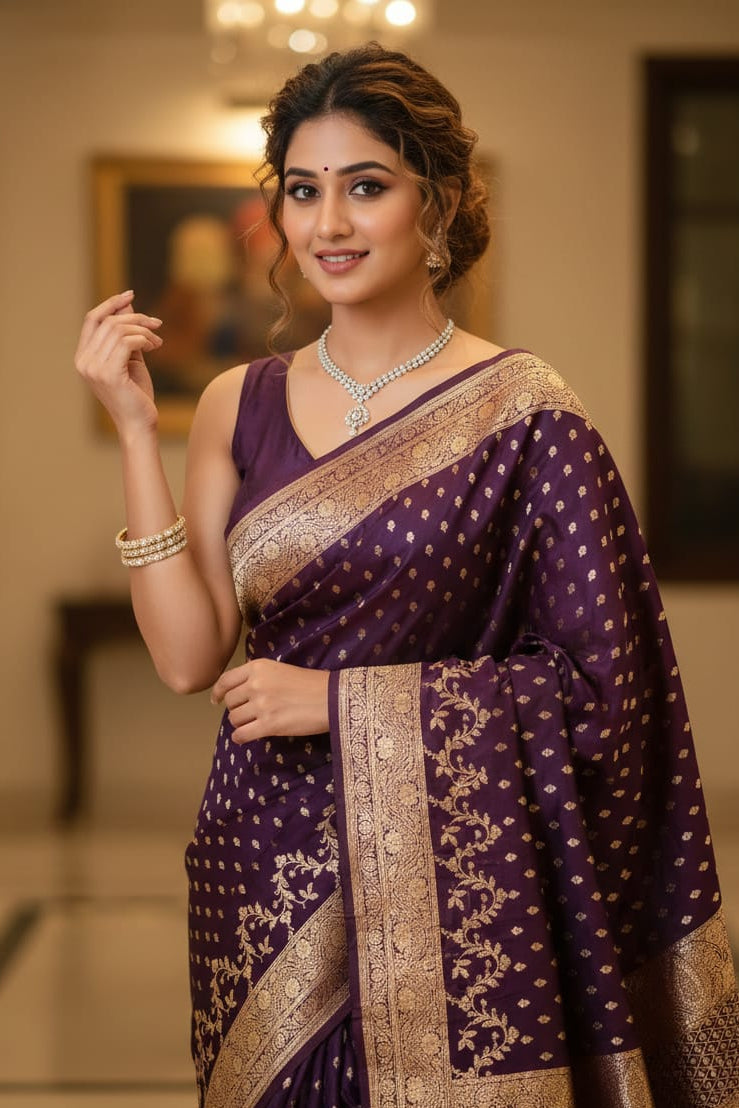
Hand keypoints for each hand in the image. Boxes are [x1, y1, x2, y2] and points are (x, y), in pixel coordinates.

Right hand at [74, 290, 162, 435]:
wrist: (139, 425)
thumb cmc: (136, 395)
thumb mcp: (130, 358)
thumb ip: (126, 333)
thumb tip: (127, 302)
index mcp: (83, 357)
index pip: (92, 319)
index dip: (110, 303)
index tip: (130, 294)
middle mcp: (84, 361)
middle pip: (109, 322)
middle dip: (136, 318)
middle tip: (157, 324)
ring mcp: (94, 368)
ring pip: (119, 330)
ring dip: (144, 330)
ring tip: (158, 341)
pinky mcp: (109, 373)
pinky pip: (128, 342)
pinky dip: (145, 340)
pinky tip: (154, 347)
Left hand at [211, 658, 330, 743]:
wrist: (331, 698)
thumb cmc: (311, 683)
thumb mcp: (280, 670)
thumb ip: (259, 677)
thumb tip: (240, 692)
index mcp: (258, 667)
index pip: (226, 680)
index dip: (218, 692)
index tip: (216, 700)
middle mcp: (256, 684)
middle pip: (230, 702)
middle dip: (236, 709)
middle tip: (248, 713)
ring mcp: (261, 705)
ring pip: (234, 719)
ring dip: (241, 723)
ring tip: (255, 723)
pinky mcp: (268, 725)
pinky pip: (241, 735)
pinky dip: (241, 737)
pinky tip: (246, 736)